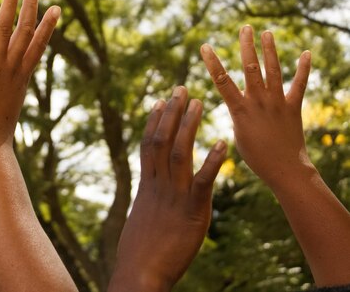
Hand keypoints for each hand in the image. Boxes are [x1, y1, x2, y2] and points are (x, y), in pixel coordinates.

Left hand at [0, 0, 59, 149]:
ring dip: (11, 5)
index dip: (47, 26)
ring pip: (6, 30)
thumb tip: (7, 84)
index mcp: (21, 76)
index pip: (38, 45)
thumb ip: (7, 89)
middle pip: (25, 32)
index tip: (56, 8)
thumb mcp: (7, 104)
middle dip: (31, 8)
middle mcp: (11, 67)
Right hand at [109, 87, 225, 290]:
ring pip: (179, 153)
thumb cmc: (140, 251)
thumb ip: (149, 201)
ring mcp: (174, 196)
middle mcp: (158, 184)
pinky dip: (212, 161)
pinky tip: (221, 143)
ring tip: (199, 103)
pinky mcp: (192, 211)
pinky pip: (203, 182)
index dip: (155, 122)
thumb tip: (149, 196)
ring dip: (188, 126)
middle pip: (161, 140)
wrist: (141, 273)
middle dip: (172, 113)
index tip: (161, 101)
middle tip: (181, 88)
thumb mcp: (141, 219)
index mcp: (147, 185)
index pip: (148, 145)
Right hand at [199, 25, 311, 186]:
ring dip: (270, 50)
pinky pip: (300, 84)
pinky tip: (306, 53)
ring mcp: (277, 102)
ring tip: (267, 33)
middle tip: (245, 28)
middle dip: (247, 46)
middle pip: (250, 68)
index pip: (221, 81)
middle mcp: (258, 101)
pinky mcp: (294, 107)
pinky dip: (303, 68)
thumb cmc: (256, 157)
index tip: (205, 46)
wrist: (285, 170)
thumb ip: (239, 115)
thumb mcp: (239, 135)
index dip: (212, 62)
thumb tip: (240, 103)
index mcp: (240, 110)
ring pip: (273, 70)